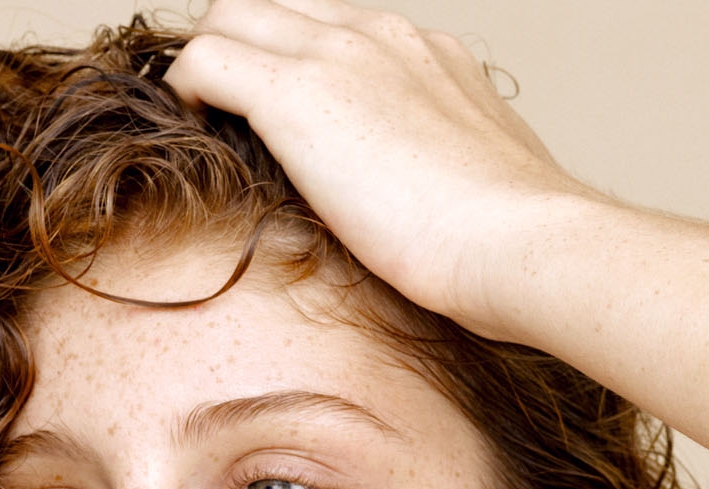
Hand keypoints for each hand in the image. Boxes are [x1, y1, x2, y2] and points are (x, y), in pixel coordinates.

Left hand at [163, 0, 594, 336]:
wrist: (521, 243)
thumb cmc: (509, 244)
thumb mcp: (479, 190)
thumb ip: (445, 176)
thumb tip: (432, 218)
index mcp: (428, 56)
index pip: (335, 29)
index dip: (294, 65)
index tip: (277, 123)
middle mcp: (383, 36)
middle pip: (275, 8)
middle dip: (238, 51)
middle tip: (221, 118)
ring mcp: (339, 56)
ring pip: (232, 16)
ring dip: (209, 67)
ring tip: (202, 127)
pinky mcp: (297, 95)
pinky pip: (206, 60)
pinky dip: (187, 89)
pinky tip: (192, 133)